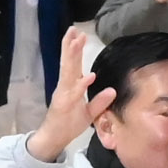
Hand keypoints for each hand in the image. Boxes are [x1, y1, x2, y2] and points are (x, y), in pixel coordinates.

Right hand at [27, 26, 111, 159]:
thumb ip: (100, 101)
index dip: (76, 49)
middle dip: (71, 46)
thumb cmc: (69, 124)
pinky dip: (82, 84)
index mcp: (70, 86)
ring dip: (72, 56)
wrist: (54, 138)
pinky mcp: (64, 105)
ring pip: (68, 72)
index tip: (80, 34)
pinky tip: (89, 75)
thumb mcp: (89, 113)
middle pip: (68, 63)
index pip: (73, 64)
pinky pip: (74, 92)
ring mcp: (64, 94)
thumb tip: (112, 90)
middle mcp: (65, 86)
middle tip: (74, 29)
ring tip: (76, 41)